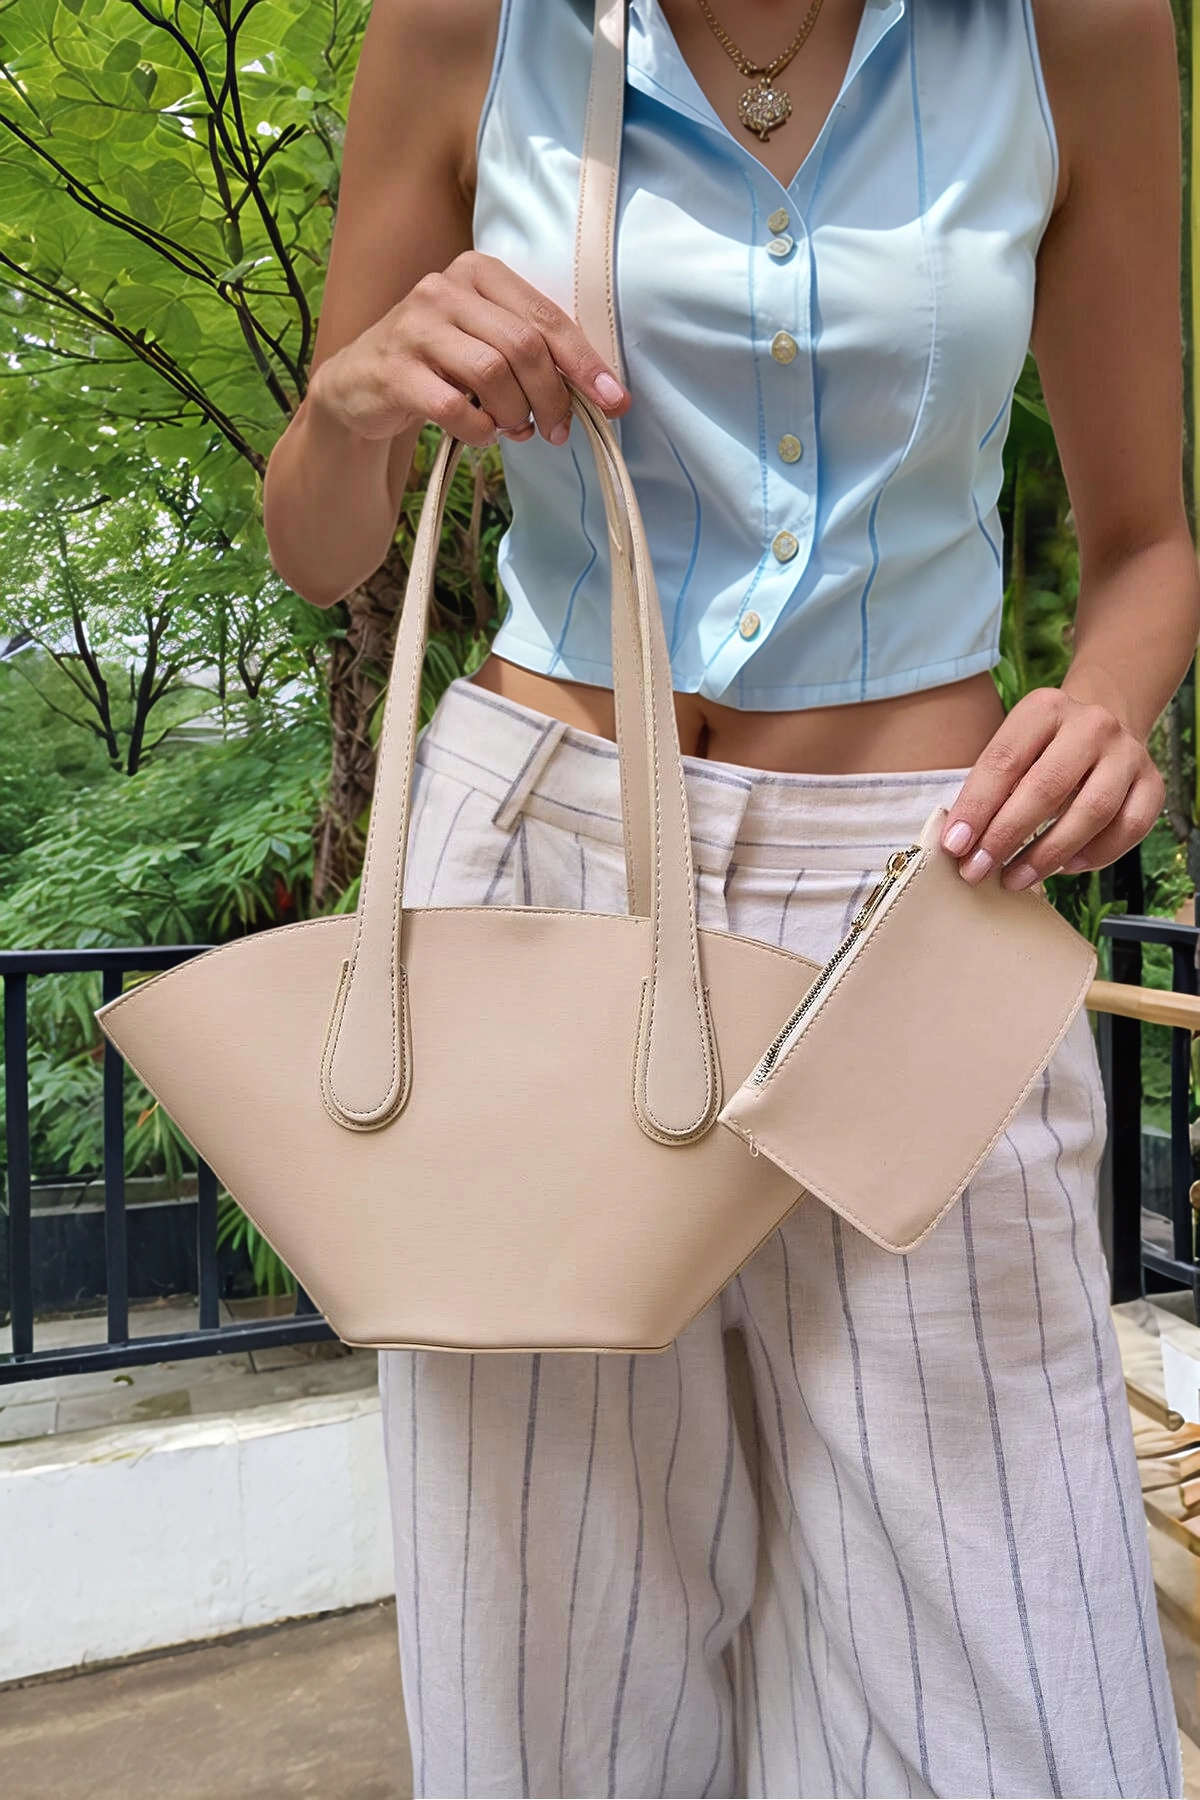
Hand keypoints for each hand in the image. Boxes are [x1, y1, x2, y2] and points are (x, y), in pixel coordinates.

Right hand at [306, 251, 629, 448]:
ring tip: (515, 430)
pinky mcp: (393, 370)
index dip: (585, 363)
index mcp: (477, 272)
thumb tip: (595, 389)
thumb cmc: (438, 364)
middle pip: (523, 346)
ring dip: (515, 414)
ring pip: (492, 373)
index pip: (546, 316)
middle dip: (552, 397)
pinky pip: (455, 406)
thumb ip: (531, 349)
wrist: (359, 384)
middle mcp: (444, 288)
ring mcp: (415, 327)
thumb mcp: (484, 340)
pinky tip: (480, 434)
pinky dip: (478, 430)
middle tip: (557, 430)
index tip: (614, 401)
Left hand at [939, 686, 1163, 889]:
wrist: (1103, 728)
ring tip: (1016, 878)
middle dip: (1007, 836)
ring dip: (1048, 854)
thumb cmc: (1043, 750)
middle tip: (979, 869)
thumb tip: (961, 844)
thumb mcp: (1013, 750)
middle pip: (1047, 787)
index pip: (1004, 761)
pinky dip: (1095, 855)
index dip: (976, 808)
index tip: (954, 846)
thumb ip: (989, 790)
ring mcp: (1128, 753)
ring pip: (1093, 811)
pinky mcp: (1153, 783)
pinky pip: (1129, 828)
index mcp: (1045, 708)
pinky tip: (1064, 867)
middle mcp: (1091, 724)